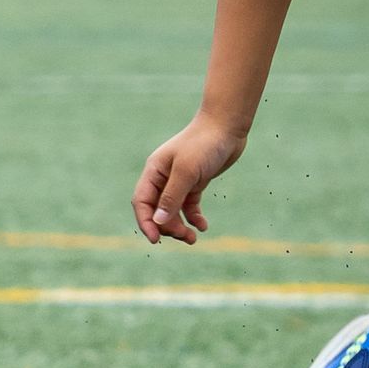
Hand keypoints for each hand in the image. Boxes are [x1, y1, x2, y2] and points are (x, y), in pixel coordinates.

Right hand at [133, 112, 246, 243]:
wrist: (227, 127)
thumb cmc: (204, 145)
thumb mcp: (187, 172)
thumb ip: (171, 197)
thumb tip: (158, 222)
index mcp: (154, 171)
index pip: (142, 202)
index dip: (146, 222)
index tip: (156, 240)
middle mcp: (163, 177)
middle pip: (157, 210)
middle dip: (167, 226)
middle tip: (185, 237)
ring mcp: (180, 180)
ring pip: (173, 210)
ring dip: (180, 226)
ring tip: (193, 238)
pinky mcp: (196, 182)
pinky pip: (189, 206)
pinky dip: (194, 217)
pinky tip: (202, 226)